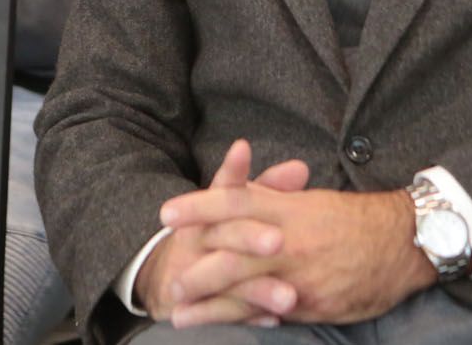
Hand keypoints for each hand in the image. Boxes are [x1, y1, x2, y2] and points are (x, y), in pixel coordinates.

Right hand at [137, 139, 308, 326]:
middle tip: (278, 241)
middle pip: (226, 234)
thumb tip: (300, 168)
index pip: (223, 187)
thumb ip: (270, 189)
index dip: (232, 169)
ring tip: (289, 298)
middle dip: (250, 237)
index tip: (242, 150)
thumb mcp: (238, 209)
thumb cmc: (218, 236)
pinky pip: (224, 314)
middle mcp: (199, 239)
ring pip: (226, 279)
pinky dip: (249, 318)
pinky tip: (273, 322)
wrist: (170, 279)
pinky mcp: (198, 306)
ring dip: (259, 288)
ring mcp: (195, 274)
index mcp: (210, 211)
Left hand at [158, 149, 433, 326]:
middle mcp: (289, 240)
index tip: (167, 213)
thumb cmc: (353, 219)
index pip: (235, 201)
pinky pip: (272, 312)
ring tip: (180, 316)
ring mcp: (300, 274)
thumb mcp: (310, 201)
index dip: (199, 206)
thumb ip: (271, 199)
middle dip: (197, 270)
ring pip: (247, 290)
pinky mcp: (313, 303)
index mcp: (288, 209)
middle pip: (232, 252)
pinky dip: (246, 319)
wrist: (402, 242)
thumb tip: (233, 190)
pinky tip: (226, 326)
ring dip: (210, 306)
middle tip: (170, 283)